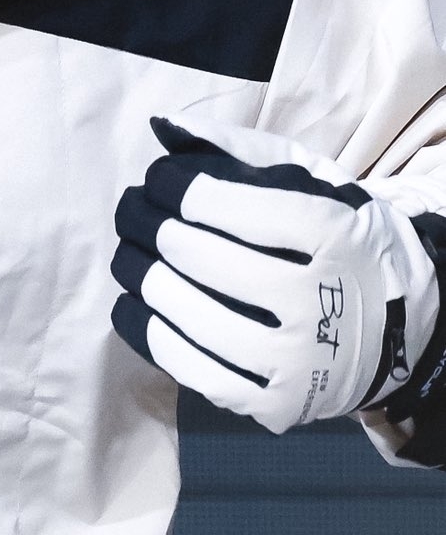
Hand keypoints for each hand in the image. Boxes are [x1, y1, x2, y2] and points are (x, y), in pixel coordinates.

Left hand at [111, 114, 440, 430]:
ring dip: (139, 276)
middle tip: (131, 212)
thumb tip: (161, 129)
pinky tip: (133, 303)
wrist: (406, 331)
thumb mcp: (312, 181)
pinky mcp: (277, 405)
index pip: (224, 202)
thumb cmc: (341, 240)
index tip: (156, 179)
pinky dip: (148, 332)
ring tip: (128, 255)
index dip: (173, 185)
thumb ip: (240, 150)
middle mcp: (317, 299)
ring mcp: (297, 360)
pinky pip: (190, 369)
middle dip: (146, 225)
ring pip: (188, 314)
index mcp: (329, 232)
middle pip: (197, 255)